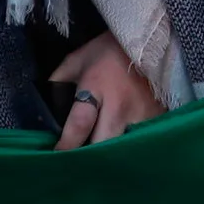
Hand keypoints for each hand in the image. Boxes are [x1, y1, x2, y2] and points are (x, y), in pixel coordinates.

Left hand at [49, 32, 162, 149]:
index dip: (67, 146)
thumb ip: (59, 83)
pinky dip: (129, 147)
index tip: (58, 157)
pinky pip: (139, 142)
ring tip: (100, 159)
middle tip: (79, 162)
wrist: (150, 40)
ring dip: (111, 155)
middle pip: (103, 145)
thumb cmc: (108, 51)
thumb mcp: (77, 60)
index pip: (79, 125)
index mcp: (96, 87)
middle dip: (90, 157)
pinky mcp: (158, 119)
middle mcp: (120, 106)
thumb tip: (45, 109)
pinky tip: (121, 149)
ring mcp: (142, 115)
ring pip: (123, 148)